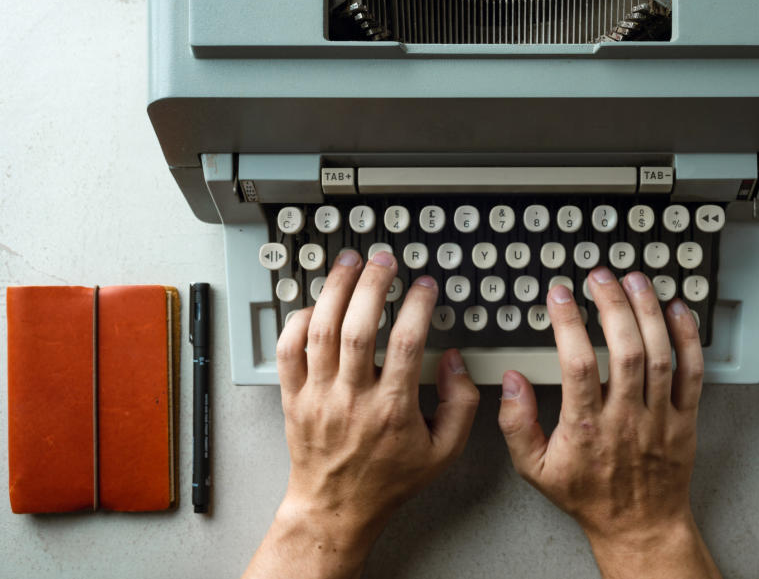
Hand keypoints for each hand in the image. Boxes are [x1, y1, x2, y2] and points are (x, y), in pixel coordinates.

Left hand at [243, 249, 478, 578]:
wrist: (337, 508)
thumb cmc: (388, 480)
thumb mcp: (444, 451)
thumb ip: (461, 404)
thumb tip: (455, 360)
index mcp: (392, 409)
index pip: (407, 343)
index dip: (417, 305)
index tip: (425, 286)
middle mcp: (352, 398)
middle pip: (359, 328)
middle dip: (372, 285)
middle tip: (384, 260)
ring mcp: (318, 396)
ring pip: (321, 331)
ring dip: (335, 290)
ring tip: (349, 263)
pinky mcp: (294, 398)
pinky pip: (287, 351)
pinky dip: (296, 321)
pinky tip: (314, 304)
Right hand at [497, 267, 719, 578]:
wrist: (638, 525)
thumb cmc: (589, 495)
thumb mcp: (535, 469)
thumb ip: (516, 424)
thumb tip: (513, 381)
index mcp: (586, 427)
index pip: (577, 362)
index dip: (569, 322)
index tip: (560, 294)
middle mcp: (626, 418)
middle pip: (625, 350)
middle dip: (613, 304)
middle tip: (601, 276)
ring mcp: (660, 417)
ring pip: (659, 355)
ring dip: (648, 311)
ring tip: (634, 280)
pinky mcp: (685, 419)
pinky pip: (693, 373)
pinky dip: (688, 338)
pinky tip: (676, 310)